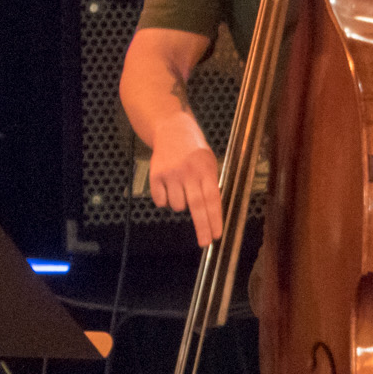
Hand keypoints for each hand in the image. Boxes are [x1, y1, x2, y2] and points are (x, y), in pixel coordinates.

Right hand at [146, 120, 221, 245]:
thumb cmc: (195, 152)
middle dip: (201, 227)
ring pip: (177, 206)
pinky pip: (161, 202)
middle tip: (205, 242)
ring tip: (182, 187)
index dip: (214, 218)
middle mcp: (188, 172)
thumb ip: (210, 185)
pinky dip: (165, 200)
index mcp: (206, 170)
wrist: (172, 130)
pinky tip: (169, 186)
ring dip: (180, 204)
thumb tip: (212, 215)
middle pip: (196, 206)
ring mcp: (171, 174)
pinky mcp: (155, 176)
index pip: (212, 198)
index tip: (216, 235)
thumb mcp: (209, 163)